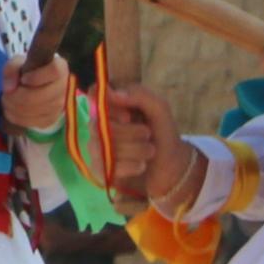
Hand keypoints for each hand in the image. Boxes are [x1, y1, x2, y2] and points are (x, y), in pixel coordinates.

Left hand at [2, 56, 73, 135]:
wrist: (32, 86)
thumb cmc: (26, 72)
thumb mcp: (17, 63)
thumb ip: (11, 69)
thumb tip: (9, 89)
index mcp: (60, 67)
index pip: (54, 71)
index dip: (36, 77)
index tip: (23, 79)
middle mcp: (64, 87)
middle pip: (42, 95)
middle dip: (17, 96)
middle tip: (6, 94)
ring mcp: (60, 105)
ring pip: (35, 110)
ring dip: (14, 107)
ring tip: (7, 100)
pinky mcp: (52, 119)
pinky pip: (33, 122)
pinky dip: (17, 118)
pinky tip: (12, 110)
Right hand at [103, 81, 201, 207]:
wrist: (170, 166)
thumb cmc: (161, 133)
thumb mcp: (159, 109)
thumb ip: (140, 95)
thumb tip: (112, 93)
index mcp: (111, 106)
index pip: (93, 94)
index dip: (108, 105)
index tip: (128, 116)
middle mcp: (98, 125)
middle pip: (99, 125)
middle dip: (131, 132)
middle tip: (148, 135)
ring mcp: (96, 148)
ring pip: (104, 147)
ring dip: (136, 150)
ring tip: (150, 151)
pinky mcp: (99, 170)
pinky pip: (108, 166)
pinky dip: (131, 166)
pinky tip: (141, 165)